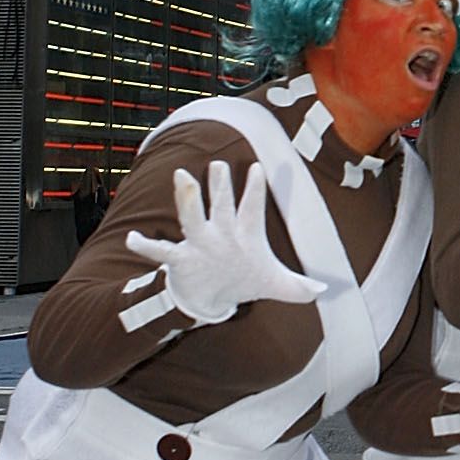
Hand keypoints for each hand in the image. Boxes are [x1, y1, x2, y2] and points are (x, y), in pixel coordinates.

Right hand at [125, 160, 325, 326]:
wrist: (213, 295)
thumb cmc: (244, 281)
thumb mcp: (274, 284)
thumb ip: (299, 287)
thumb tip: (325, 291)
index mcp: (244, 233)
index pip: (251, 207)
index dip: (255, 189)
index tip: (258, 168)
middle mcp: (220, 232)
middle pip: (221, 204)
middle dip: (220, 185)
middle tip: (219, 163)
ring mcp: (199, 243)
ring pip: (192, 217)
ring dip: (188, 199)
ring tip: (182, 177)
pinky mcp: (181, 260)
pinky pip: (162, 252)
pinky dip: (147, 246)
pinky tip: (133, 239)